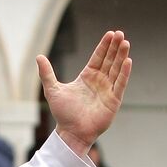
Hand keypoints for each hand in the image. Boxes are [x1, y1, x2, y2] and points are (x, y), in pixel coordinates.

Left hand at [38, 31, 131, 158]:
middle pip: (109, 60)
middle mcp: (99, 82)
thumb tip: (39, 56)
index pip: (98, 57)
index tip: (110, 33)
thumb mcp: (52, 90)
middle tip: (120, 33)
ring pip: (117, 69)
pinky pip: (120, 84)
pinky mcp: (114, 101)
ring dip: (122, 56)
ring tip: (125, 42)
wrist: (71, 132)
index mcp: (87, 77)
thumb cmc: (63, 114)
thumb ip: (47, 73)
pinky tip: (128, 61)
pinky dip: (124, 73)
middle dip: (115, 47)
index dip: (104, 46)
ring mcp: (108, 91)